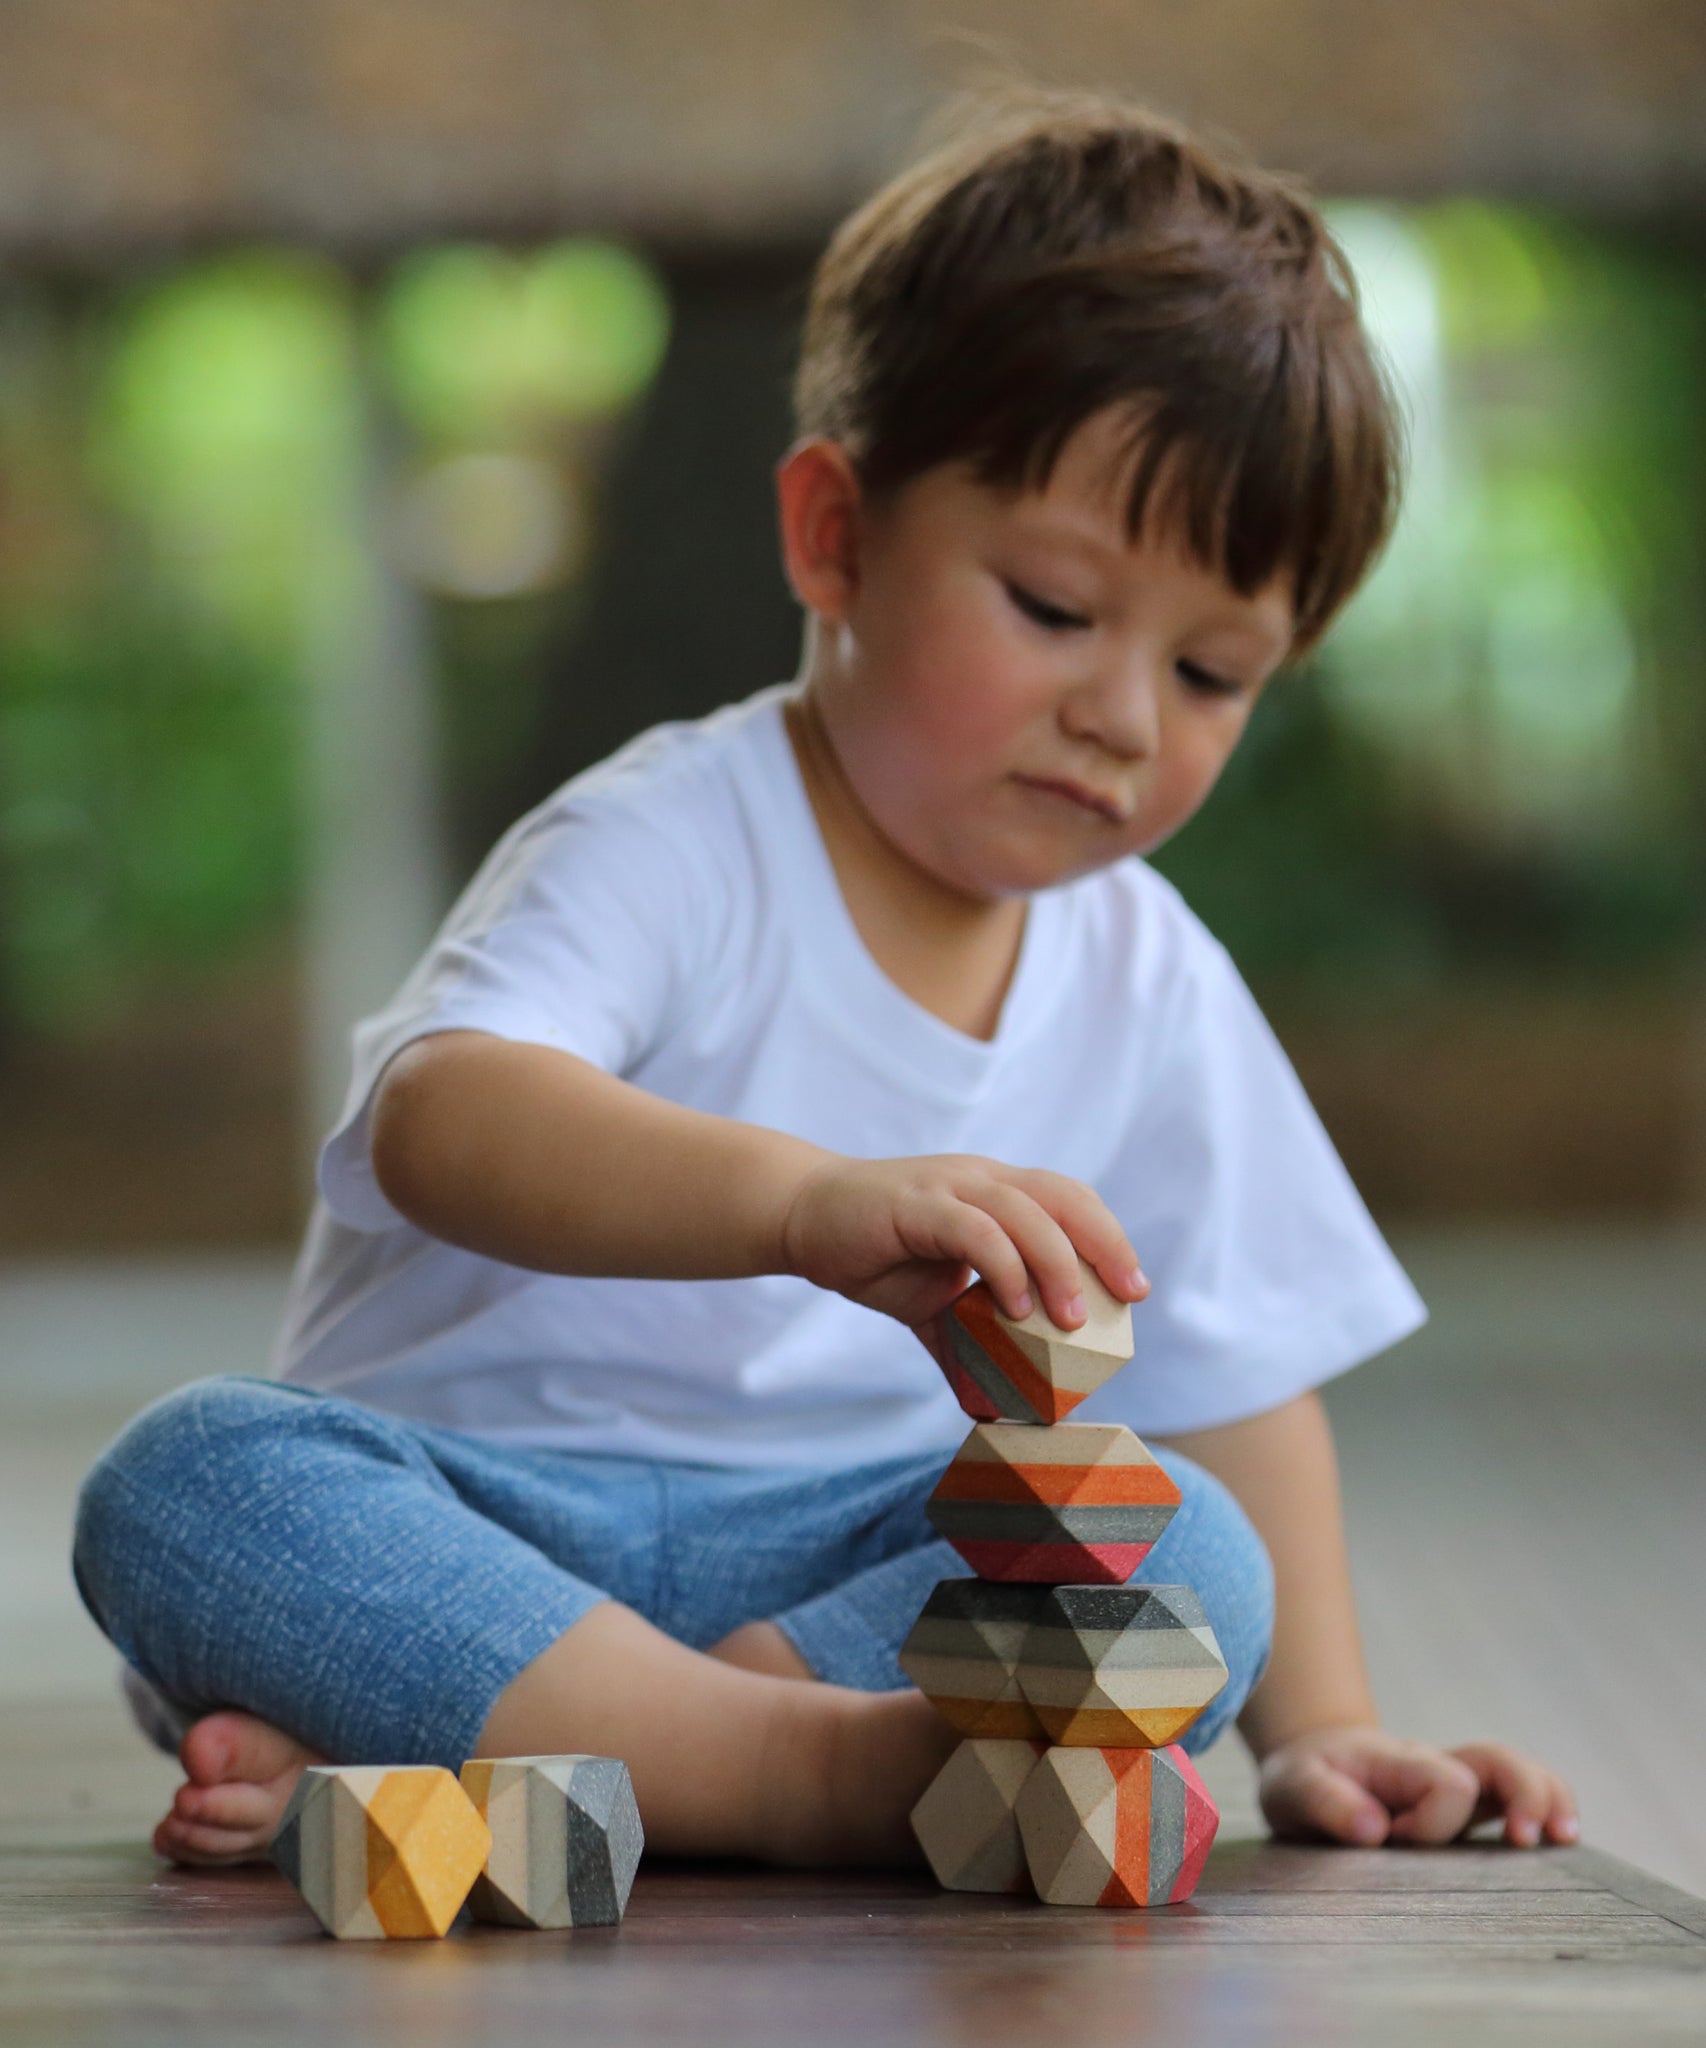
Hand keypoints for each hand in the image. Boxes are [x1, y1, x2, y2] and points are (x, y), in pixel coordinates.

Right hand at [778, 1152, 1146, 1332]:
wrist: (804, 1218)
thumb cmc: (874, 1254)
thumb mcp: (931, 1307)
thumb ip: (963, 1346)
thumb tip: (988, 1407)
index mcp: (995, 1194)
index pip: (1069, 1201)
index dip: (1107, 1238)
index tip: (1132, 1290)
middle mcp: (981, 1180)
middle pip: (1063, 1197)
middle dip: (1105, 1244)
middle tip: (1128, 1297)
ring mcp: (949, 1186)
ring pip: (1024, 1211)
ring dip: (1056, 1264)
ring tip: (1072, 1320)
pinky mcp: (916, 1204)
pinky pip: (973, 1228)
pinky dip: (1003, 1265)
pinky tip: (1014, 1308)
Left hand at [1258, 1724, 1579, 1848]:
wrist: (1310, 1765)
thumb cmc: (1303, 1779)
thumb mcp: (1291, 1788)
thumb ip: (1326, 1803)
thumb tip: (1377, 1830)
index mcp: (1398, 1764)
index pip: (1447, 1784)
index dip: (1435, 1821)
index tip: (1396, 1841)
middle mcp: (1436, 1770)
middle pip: (1498, 1760)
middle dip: (1522, 1794)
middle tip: (1526, 1839)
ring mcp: (1457, 1787)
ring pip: (1519, 1773)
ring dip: (1547, 1801)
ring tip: (1564, 1840)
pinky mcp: (1467, 1809)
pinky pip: (1517, 1798)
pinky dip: (1546, 1814)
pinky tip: (1559, 1845)